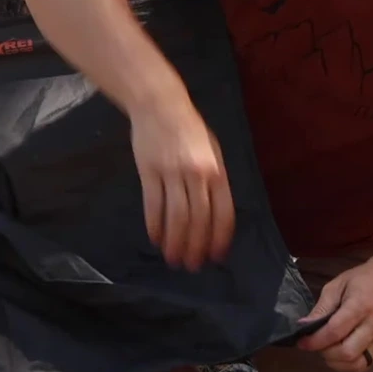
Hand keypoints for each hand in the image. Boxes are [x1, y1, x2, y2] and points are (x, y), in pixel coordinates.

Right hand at [132, 96, 234, 268]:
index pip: (222, 213)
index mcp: (217, 171)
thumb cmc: (189, 129)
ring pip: (176, 217)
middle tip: (192, 266)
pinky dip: (155, 225)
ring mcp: (172, 173)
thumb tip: (215, 214)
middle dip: (196, 246)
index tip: (215, 256)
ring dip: (175, 242)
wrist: (160, 105)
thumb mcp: (212, 151)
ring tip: (173, 259)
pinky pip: (153, 205)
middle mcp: (197, 175)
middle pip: (199, 219)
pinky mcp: (149, 172)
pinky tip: (155, 239)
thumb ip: (215, 181)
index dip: (219, 238)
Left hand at [296, 255, 372, 371]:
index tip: (302, 342)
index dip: (315, 341)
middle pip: (346, 352)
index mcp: (360, 306)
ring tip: (328, 349)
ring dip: (336, 362)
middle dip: (325, 353)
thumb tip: (303, 326)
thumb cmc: (364, 279)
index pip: (334, 332)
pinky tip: (341, 354)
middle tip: (316, 344)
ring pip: (356, 363)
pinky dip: (349, 364)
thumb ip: (321, 308)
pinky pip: (365, 365)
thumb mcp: (337, 285)